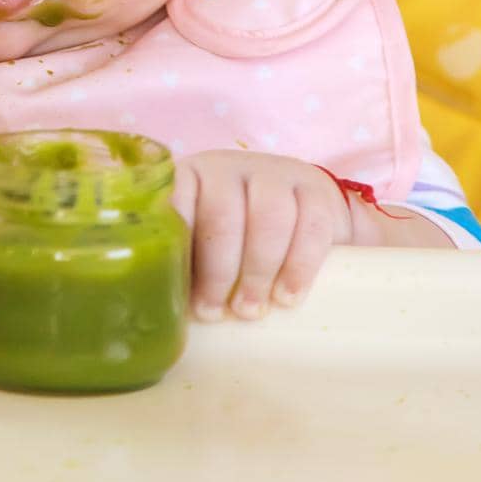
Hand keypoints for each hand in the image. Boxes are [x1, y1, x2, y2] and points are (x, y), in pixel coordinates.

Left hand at [171, 150, 353, 320]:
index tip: (180, 291)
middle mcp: (229, 169)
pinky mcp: (316, 189)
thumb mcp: (201, 245)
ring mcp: (275, 174)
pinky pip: (311, 225)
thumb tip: (164, 312)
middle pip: (222, 214)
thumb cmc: (232, 243)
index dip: (176, 246)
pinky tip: (287, 297)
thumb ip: (184, 265)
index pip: (175, 198)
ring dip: (258, 270)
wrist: (298, 212)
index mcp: (191, 178)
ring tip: (249, 310)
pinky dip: (299, 266)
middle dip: (217, 270)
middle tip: (214, 312)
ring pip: (269, 217)